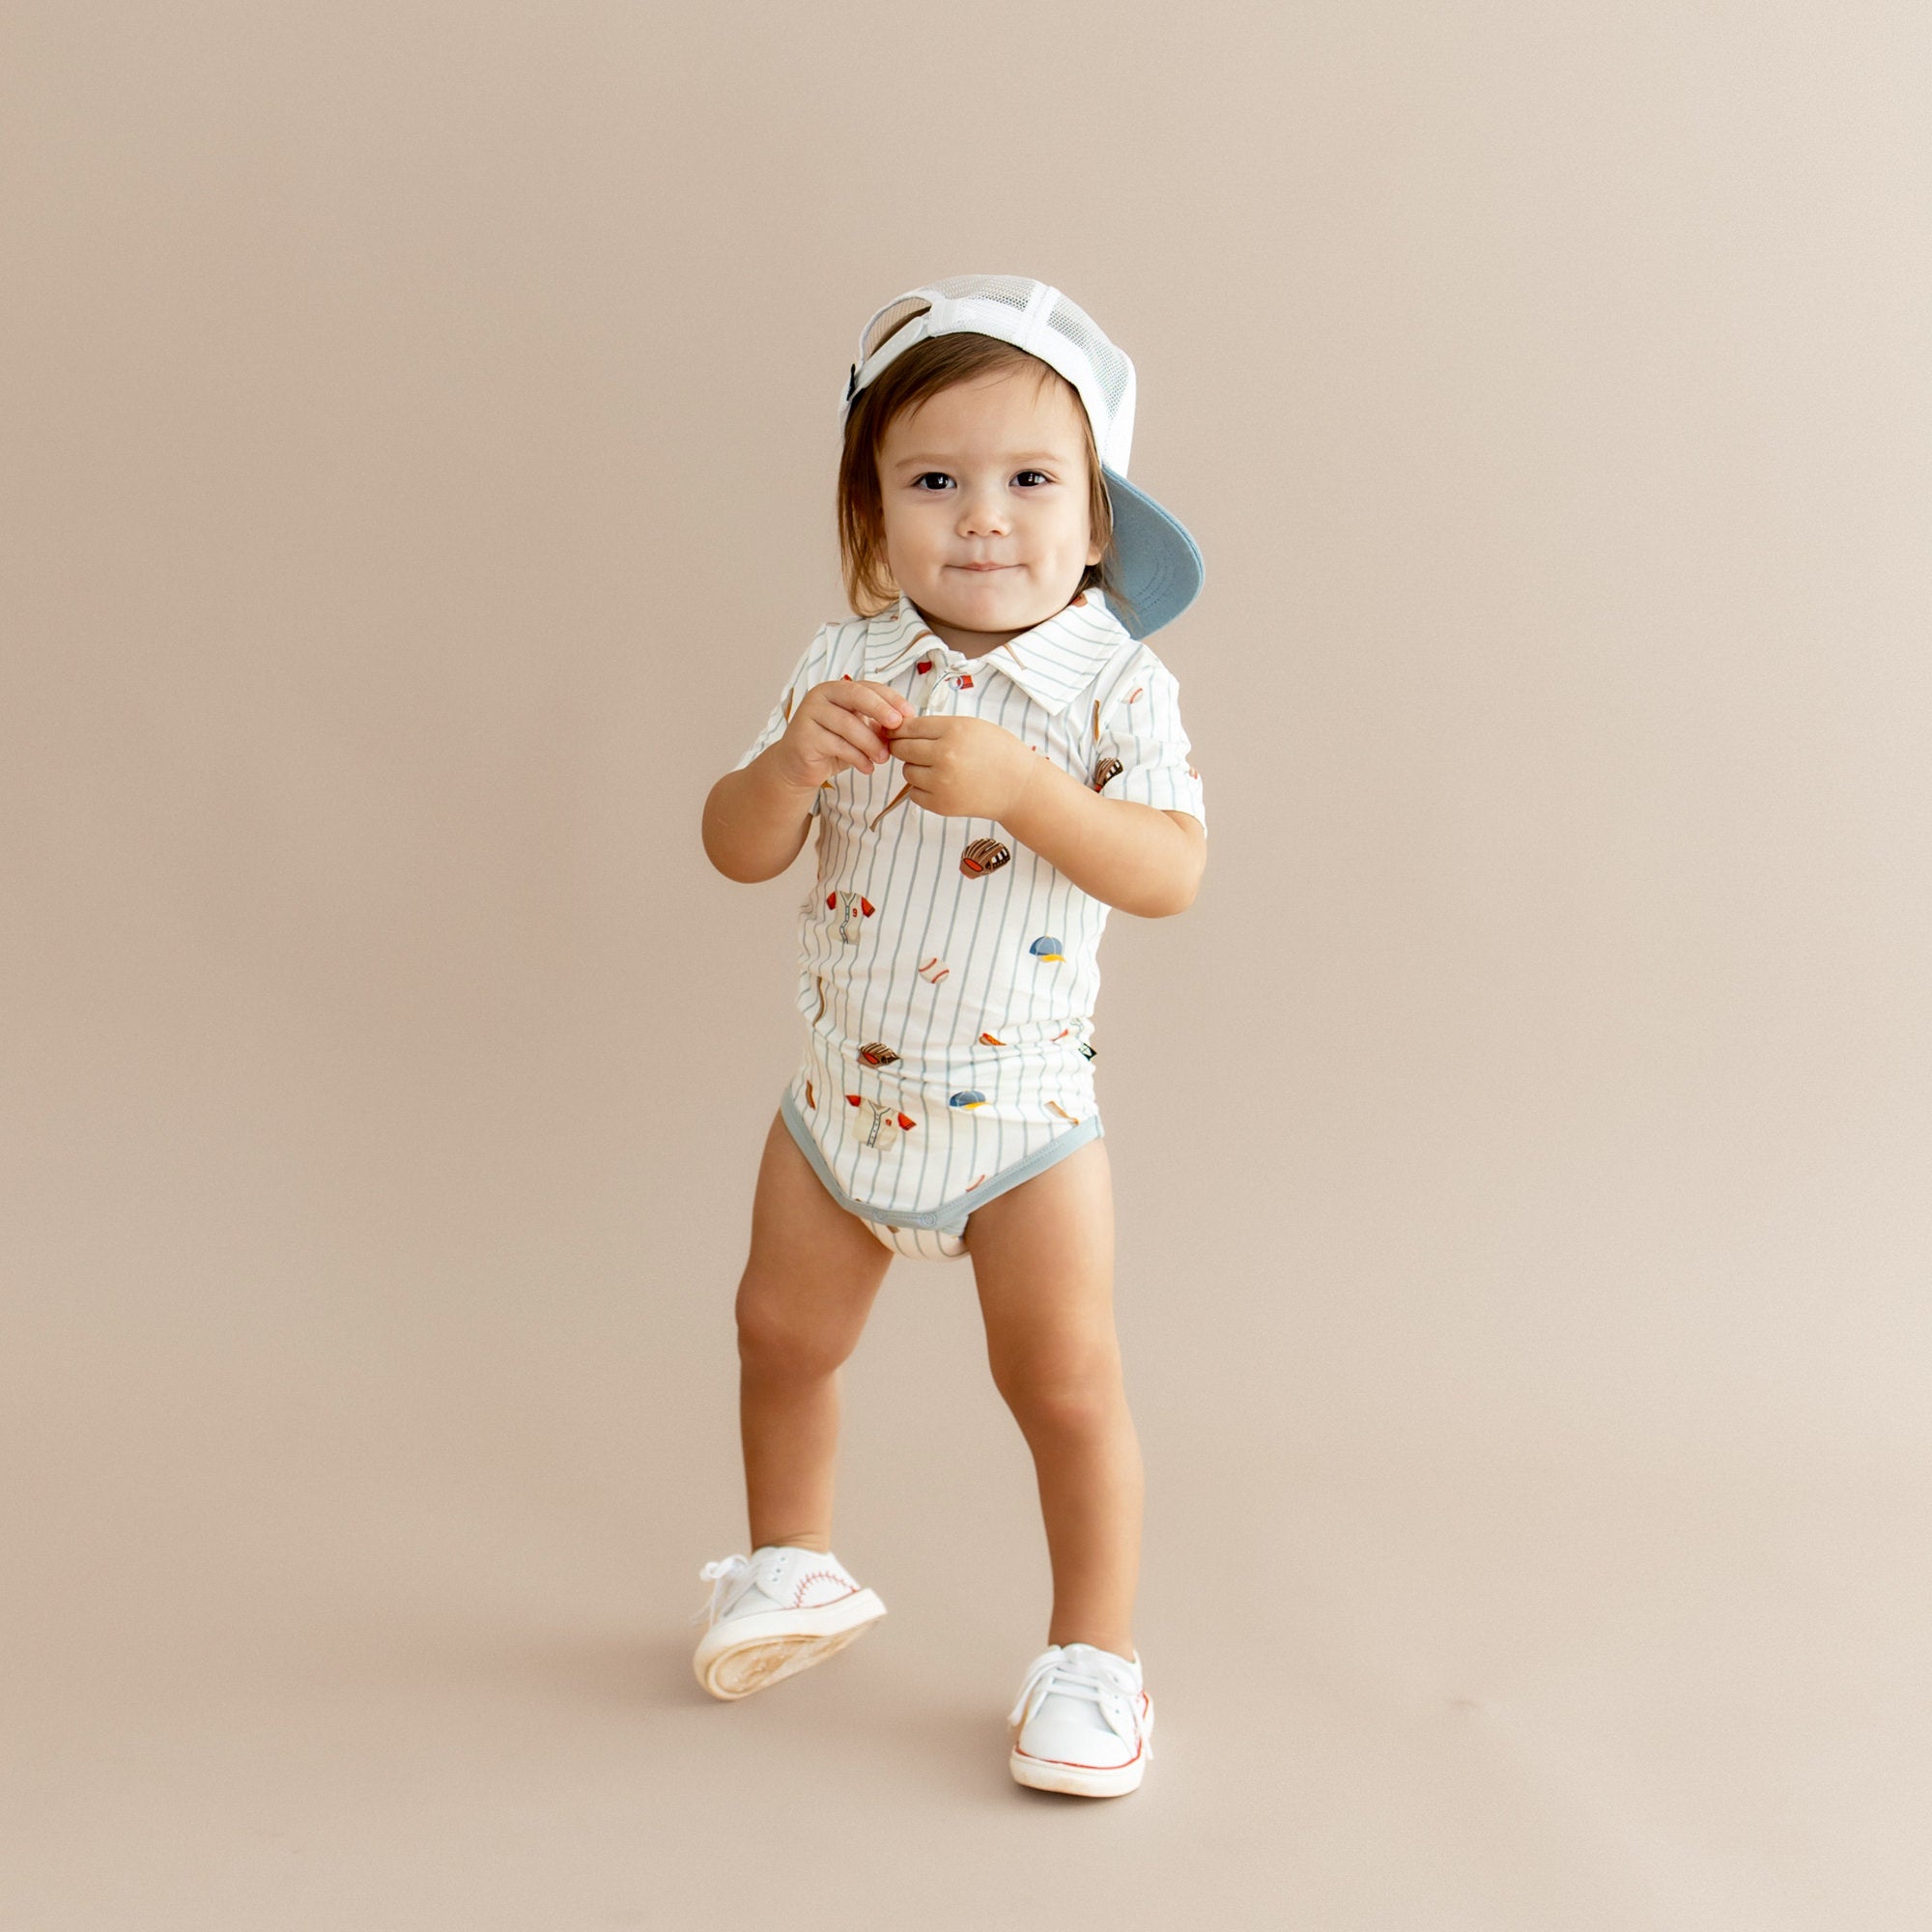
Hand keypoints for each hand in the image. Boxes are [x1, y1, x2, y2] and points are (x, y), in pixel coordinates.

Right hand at [771, 677, 906, 791]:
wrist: (798, 767)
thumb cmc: (832, 745)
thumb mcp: (858, 732)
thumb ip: (876, 725)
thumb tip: (905, 724)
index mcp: (837, 689)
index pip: (868, 687)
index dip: (890, 698)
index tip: (909, 713)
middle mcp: (820, 696)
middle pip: (855, 696)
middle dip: (880, 709)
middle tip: (897, 725)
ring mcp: (809, 714)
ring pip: (847, 723)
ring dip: (870, 742)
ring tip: (883, 759)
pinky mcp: (804, 737)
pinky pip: (837, 745)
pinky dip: (857, 758)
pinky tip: (867, 768)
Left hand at [881, 713, 1041, 823]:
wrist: (1019, 788)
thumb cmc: (998, 753)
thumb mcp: (972, 726)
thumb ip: (939, 727)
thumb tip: (901, 729)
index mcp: (954, 730)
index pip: (909, 727)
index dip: (899, 729)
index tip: (898, 732)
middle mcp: (945, 755)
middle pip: (901, 749)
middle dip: (903, 747)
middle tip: (914, 750)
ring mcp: (942, 782)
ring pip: (907, 772)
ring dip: (915, 769)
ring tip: (936, 768)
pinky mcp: (941, 805)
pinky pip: (914, 793)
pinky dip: (922, 789)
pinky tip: (940, 784)